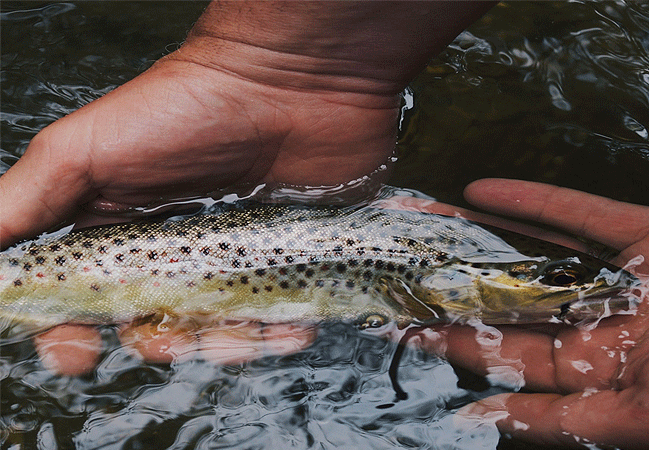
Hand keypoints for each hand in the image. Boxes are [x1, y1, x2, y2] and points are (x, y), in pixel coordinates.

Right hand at [3, 1, 494, 374]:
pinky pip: (282, 312)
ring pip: (220, 326)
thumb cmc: (184, 106)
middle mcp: (172, 249)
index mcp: (116, 230)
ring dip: (225, 346)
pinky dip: (284, 330)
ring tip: (238, 338)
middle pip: (156, 323)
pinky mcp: (282, 255)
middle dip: (159, 343)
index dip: (73, 333)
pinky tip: (290, 330)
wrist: (287, 79)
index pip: (85, 300)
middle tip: (172, 339)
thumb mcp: (85, 150)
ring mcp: (230, 254)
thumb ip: (24, 202)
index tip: (76, 352)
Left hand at [413, 179, 647, 448]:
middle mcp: (597, 321)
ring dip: (476, 234)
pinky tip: (481, 192)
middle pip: (508, 296)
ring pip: (534, 251)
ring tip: (422, 219)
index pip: (503, 351)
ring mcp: (618, 277)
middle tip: (397, 261)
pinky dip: (534, 200)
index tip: (399, 318)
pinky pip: (582, 214)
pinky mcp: (643, 236)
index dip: (448, 335)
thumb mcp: (636, 421)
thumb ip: (560, 421)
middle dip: (452, 279)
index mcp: (594, 371)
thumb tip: (482, 417)